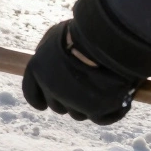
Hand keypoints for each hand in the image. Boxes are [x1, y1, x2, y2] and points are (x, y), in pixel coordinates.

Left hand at [22, 21, 140, 124]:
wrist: (108, 38)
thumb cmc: (83, 32)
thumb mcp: (57, 36)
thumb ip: (50, 54)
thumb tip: (52, 64)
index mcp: (37, 69)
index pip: (31, 94)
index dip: (39, 99)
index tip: (44, 103)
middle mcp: (51, 88)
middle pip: (57, 106)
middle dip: (68, 99)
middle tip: (84, 86)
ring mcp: (73, 102)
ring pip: (78, 113)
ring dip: (88, 105)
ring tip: (103, 87)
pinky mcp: (96, 111)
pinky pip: (101, 118)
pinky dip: (110, 112)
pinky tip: (118, 101)